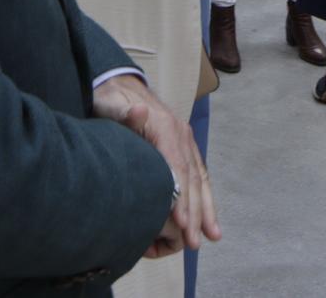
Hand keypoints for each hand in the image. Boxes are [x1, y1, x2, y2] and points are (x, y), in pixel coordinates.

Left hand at [91, 74, 219, 254]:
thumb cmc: (112, 100)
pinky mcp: (182, 146)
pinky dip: (204, 196)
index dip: (181, 199)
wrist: (120, 84)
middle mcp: (181, 135)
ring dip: (207, 209)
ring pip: (200, 179)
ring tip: (213, 236)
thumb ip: (125, 112)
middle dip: (196, 212)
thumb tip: (138, 111)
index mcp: (166, 128)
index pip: (178, 169)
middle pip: (193, 179)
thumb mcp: (112, 104)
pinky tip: (206, 216)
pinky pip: (198, 174)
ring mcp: (184, 140)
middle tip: (196, 242)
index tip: (183, 224)